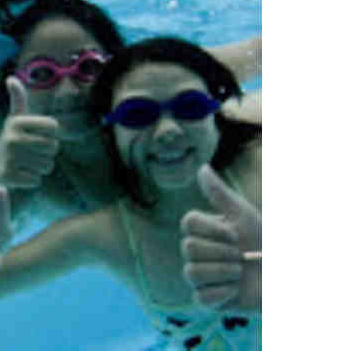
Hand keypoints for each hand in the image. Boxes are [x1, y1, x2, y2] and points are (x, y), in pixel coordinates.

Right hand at [0, 76, 58, 188]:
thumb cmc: (11, 138)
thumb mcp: (15, 117)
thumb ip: (18, 98)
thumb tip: (11, 78)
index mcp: (16, 121)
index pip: (54, 126)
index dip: (49, 133)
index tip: (36, 135)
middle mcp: (12, 138)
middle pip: (53, 147)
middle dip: (47, 153)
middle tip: (31, 152)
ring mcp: (10, 158)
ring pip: (47, 165)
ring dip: (40, 167)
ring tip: (26, 163)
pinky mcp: (9, 176)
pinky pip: (37, 180)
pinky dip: (32, 179)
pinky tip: (20, 174)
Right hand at [181, 164, 260, 311]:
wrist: (279, 272)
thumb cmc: (260, 240)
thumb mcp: (241, 214)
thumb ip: (218, 192)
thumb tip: (201, 167)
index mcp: (200, 231)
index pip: (188, 223)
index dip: (213, 229)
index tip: (235, 234)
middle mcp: (194, 252)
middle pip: (189, 248)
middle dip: (222, 252)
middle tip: (240, 255)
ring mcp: (198, 276)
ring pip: (192, 272)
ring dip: (224, 272)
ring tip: (239, 272)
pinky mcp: (205, 299)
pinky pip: (202, 297)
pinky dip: (224, 293)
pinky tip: (236, 289)